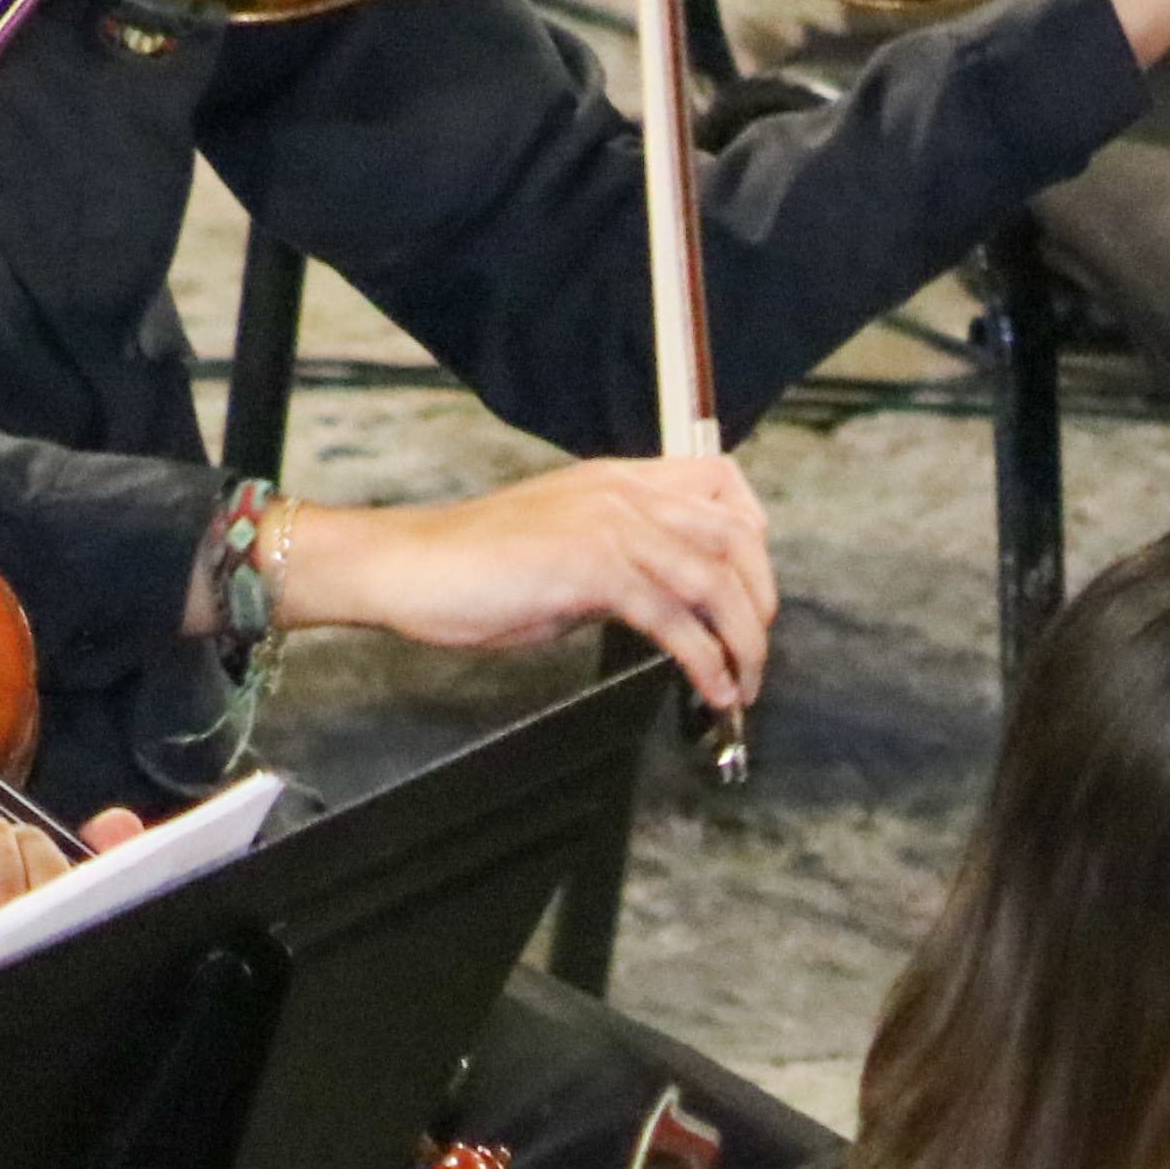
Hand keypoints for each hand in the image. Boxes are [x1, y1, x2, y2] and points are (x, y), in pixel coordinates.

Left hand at [0, 789, 141, 1086]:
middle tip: (7, 834)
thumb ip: (81, 874)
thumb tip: (118, 822)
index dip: (120, 863)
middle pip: (56, 894)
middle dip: (35, 847)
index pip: (106, 916)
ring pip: (2, 884)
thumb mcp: (24, 923)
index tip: (107, 827)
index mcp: (59, 980)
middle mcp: (26, 985)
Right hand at [259, 455, 778, 718]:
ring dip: (742, 641)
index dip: (754, 531)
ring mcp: (608, 528)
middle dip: (760, 599)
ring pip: (714, 580)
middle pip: (733, 535)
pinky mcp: (590, 571)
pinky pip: (673, 619)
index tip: (757, 582)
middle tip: (757, 647)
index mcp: (617, 480)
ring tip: (742, 684)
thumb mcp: (564, 546)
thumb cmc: (474, 565)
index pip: (718, 479)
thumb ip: (621, 561)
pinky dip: (703, 662)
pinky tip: (709, 688)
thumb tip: (668, 604)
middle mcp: (621, 494)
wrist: (409, 567)